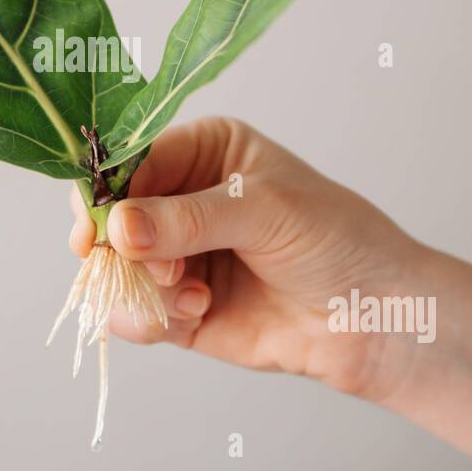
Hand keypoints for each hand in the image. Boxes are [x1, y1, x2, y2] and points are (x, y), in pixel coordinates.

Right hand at [69, 117, 424, 395]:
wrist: (376, 317)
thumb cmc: (336, 241)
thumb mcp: (264, 211)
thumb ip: (187, 219)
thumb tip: (117, 228)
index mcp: (202, 151)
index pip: (131, 159)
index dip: (105, 190)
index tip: (95, 225)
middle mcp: (181, 200)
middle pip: (110, 216)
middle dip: (121, 246)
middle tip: (147, 266)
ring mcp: (176, 256)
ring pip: (115, 269)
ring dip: (144, 287)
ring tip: (192, 295)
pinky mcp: (177, 309)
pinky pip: (133, 314)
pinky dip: (152, 318)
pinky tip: (198, 312)